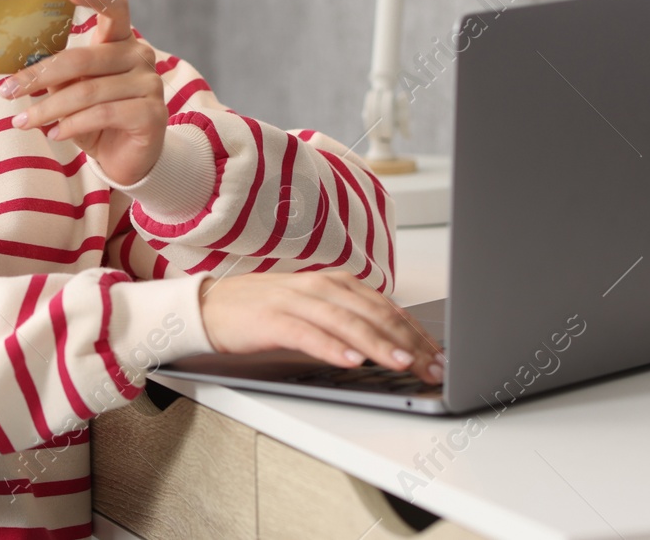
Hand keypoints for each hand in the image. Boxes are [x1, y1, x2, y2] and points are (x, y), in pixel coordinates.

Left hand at [2, 0, 166, 185]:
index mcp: (121, 42)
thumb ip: (57, 77)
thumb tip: (22, 72)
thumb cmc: (96, 120)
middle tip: (7, 91)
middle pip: (83, 58)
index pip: (116, 9)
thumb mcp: (72, 94)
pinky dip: (72, 125)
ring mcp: (150, 84)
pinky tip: (55, 134)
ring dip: (48, 109)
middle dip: (39, 76)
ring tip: (23, 121)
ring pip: (87, 91)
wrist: (127, 160)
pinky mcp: (152, 113)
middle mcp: (140, 56)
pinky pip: (102, 114)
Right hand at [197, 269, 443, 383]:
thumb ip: (348, 318)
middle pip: (374, 314)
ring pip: (347, 323)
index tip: (438, 356)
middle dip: (408, 342)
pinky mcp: (273, 320)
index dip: (416, 332)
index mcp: (335, 282)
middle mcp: (320, 287)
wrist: (211, 306)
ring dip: (379, 345)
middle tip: (432, 366)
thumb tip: (392, 343)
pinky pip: (309, 335)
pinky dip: (333, 348)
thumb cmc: (264, 310)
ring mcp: (296, 301)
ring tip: (402, 364)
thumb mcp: (314, 308)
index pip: (387, 307)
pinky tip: (352, 362)